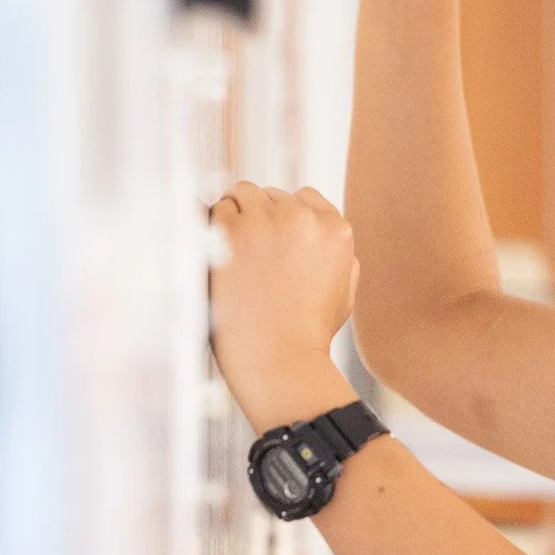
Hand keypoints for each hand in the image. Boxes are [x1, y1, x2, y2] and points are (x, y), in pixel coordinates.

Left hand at [207, 184, 361, 430]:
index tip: (273, 245)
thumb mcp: (343, 291)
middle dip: (259, 217)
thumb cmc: (307, 335)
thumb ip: (338, 253)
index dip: (286, 220)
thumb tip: (318, 225)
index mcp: (335, 229)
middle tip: (249, 256)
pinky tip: (214, 253)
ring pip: (242, 194)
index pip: (305, 198)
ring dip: (234, 215)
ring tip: (231, 254)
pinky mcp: (231, 230)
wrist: (279, 361)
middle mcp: (302, 217)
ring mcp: (265, 220)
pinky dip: (211, 226)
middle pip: (271, 195)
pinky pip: (215, 209)